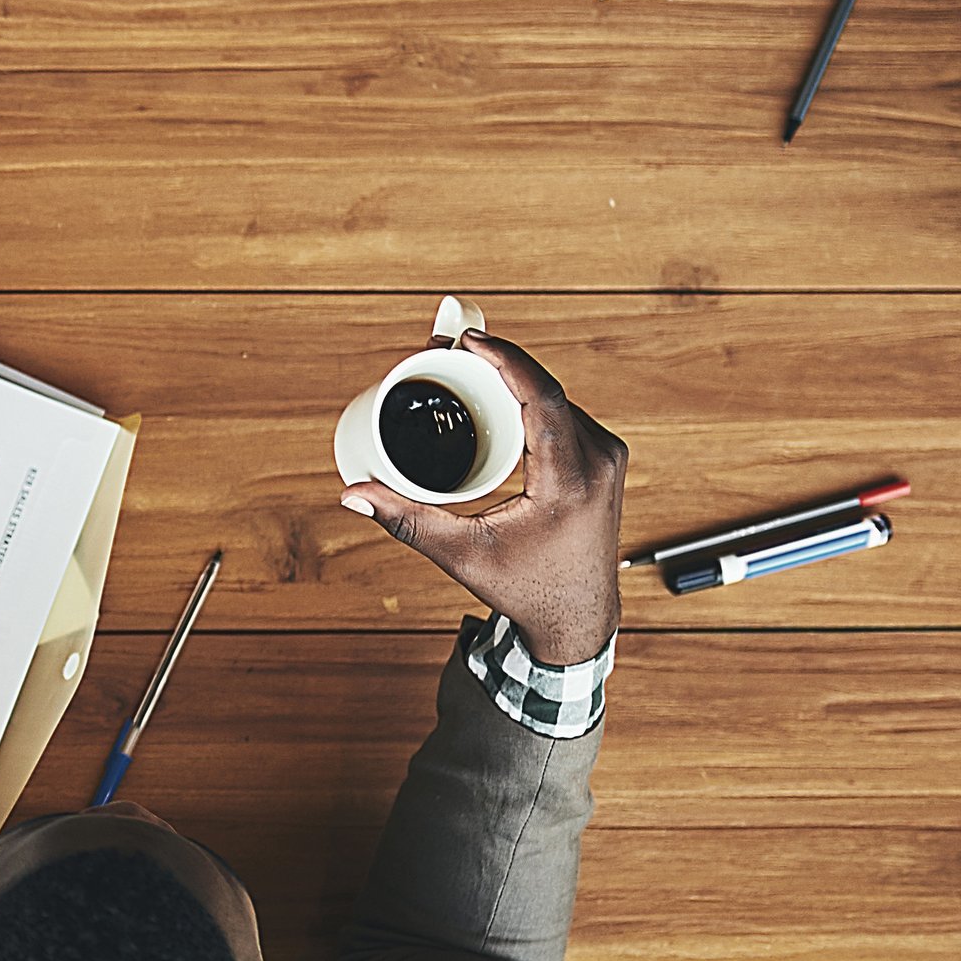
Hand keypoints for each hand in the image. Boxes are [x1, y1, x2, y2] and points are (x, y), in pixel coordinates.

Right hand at [339, 333, 628, 667]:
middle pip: (547, 390)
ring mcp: (607, 459)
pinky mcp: (605, 461)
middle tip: (454, 350)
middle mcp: (598, 463)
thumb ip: (405, 521)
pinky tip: (504, 393)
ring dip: (517, 379)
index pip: (543, 397)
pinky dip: (533, 398)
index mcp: (569, 481)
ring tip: (471, 367)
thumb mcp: (463, 556)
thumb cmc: (529, 590)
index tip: (470, 341)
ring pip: (558, 399)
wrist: (579, 619)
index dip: (506, 359)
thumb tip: (352, 494)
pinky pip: (567, 414)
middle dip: (499, 363)